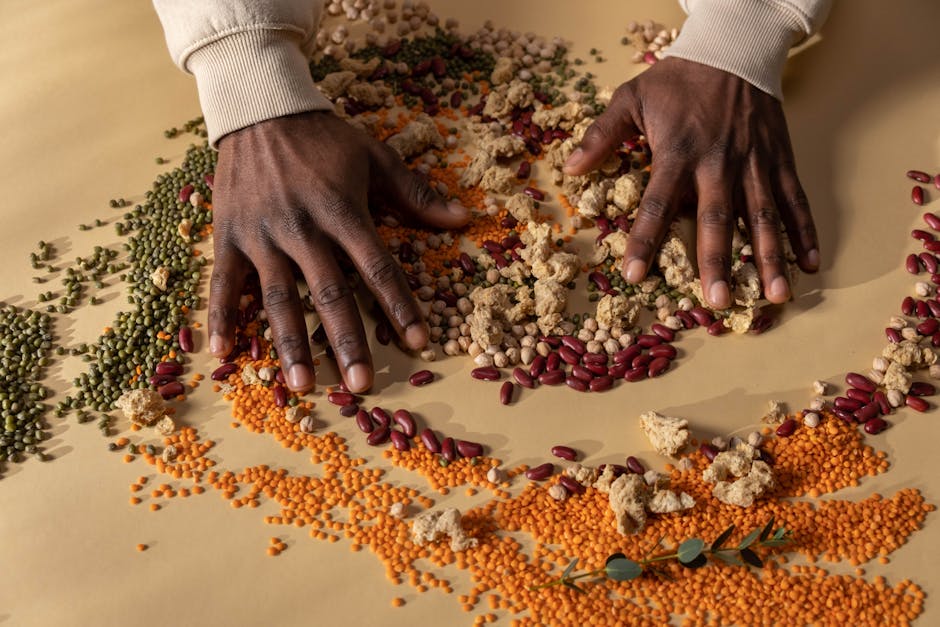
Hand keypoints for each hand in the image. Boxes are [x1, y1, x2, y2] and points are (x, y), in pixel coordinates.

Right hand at [210, 111, 468, 392]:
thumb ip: (416, 193)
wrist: (259, 109)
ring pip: (277, 297)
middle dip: (347, 341)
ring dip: (291, 343)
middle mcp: (302, 227)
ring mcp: (261, 235)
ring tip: (303, 385)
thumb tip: (462, 220)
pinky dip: (220, 317)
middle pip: (329, 293)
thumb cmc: (324, 138)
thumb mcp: (374, 156)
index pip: (376, 266)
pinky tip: (222, 354)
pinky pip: (222, 282)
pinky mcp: (228, 235)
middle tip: (361, 384)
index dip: (398, 305)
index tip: (418, 342)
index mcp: (342, 209)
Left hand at [564, 57, 818, 308]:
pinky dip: (806, 232)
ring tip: (775, 295)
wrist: (732, 50)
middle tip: (716, 302)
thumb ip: (602, 135)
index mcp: (677, 153)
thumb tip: (571, 168)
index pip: (657, 205)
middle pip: (717, 220)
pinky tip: (811, 264)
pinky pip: (795, 200)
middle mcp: (717, 164)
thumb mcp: (631, 98)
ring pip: (764, 216)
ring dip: (771, 258)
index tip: (634, 275)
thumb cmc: (677, 80)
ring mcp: (754, 164)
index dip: (644, 241)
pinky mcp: (780, 160)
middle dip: (716, 262)